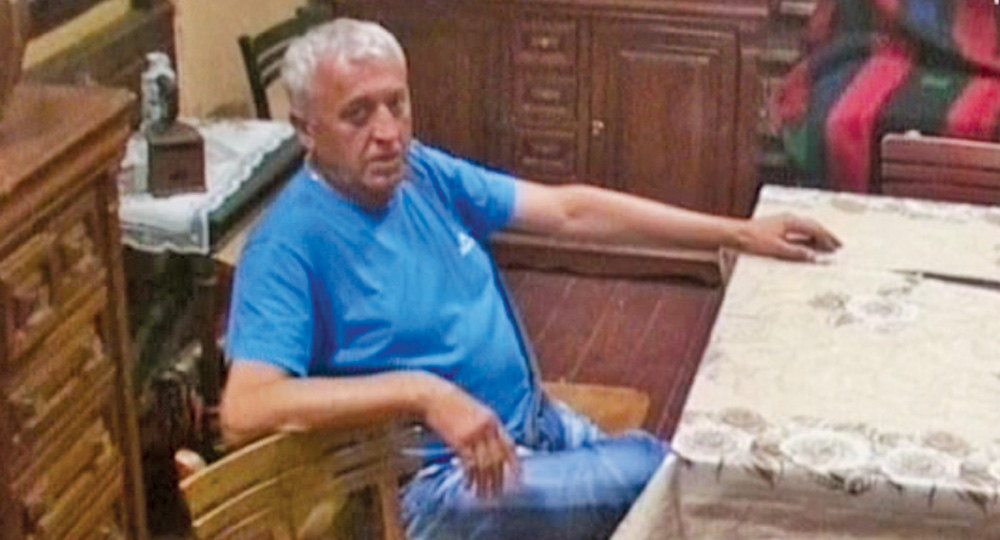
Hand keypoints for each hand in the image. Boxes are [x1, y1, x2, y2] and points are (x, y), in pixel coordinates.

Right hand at [421, 379, 518, 497]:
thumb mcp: (475, 412)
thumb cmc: (451, 405)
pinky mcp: (459, 441)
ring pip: (485, 465)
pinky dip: (470, 477)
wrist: (432, 397)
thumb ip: (486, 427)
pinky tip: (468, 485)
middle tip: (498, 494)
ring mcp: (473, 434)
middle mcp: (486, 428)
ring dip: (484, 483)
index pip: (510, 446)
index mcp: (493, 420)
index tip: (517, 480)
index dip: (515, 465)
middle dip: (499, 480)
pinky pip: (469, 464)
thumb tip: (494, 449)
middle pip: (498, 459)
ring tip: (483, 495)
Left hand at [736, 213, 841, 261]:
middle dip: (825, 236)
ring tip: (826, 246)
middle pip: (813, 227)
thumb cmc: (752, 240)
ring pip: (806, 228)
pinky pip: (797, 230)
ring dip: (816, 236)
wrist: (734, 234)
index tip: (837, 247)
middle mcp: (788, 218)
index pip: (815, 229)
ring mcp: (782, 221)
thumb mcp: (777, 249)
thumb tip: (813, 257)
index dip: (828, 238)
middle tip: (837, 246)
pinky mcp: (776, 226)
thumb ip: (796, 253)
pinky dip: (806, 237)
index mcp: (791, 221)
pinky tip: (807, 244)